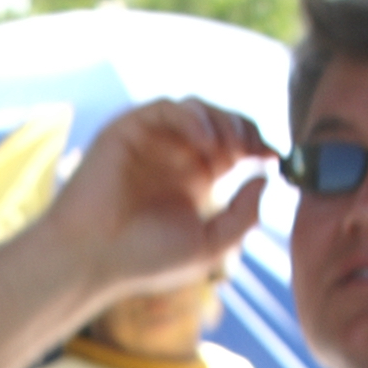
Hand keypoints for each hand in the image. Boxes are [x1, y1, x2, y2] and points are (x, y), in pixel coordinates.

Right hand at [36, 99, 270, 303]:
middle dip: (244, 131)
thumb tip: (266, 177)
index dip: (258, 146)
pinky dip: (192, 117)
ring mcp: (152, 140)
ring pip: (198, 109)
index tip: (276, 158)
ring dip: (221, 122)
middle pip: (222, 122)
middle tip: (255, 150)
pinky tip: (205, 142)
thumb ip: (244, 215)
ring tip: (230, 149)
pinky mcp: (129, 129)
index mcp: (196, 180)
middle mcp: (175, 155)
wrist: (91, 258)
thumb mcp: (210, 245)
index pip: (235, 147)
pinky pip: (168, 108)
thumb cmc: (144, 259)